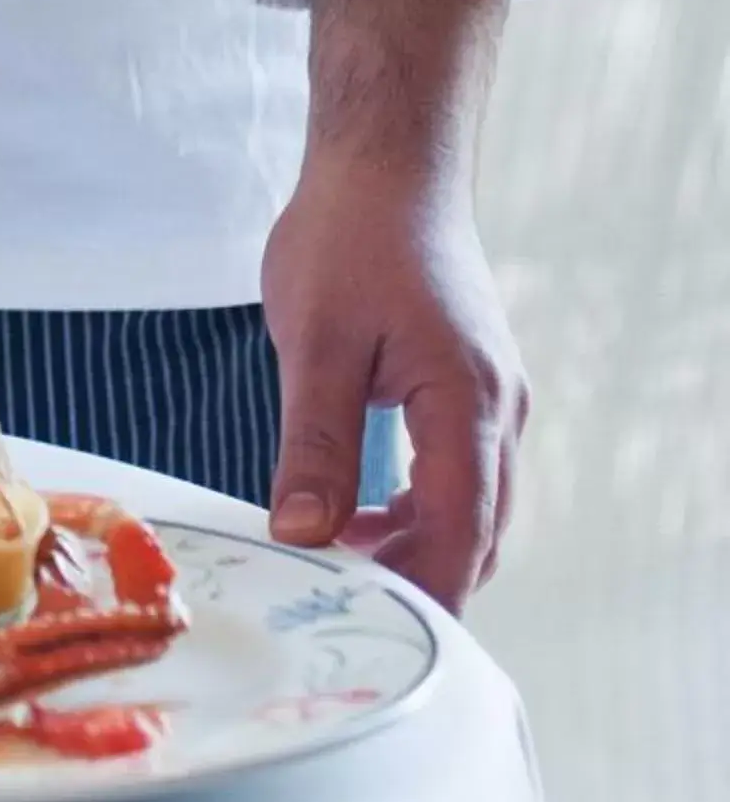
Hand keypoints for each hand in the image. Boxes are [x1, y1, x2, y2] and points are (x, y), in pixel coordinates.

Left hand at [264, 0, 521, 612]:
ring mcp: (491, 394)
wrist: (387, 161)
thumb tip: (303, 533)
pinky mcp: (468, 380)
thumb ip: (313, 444)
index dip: (426, 594)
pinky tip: (354, 510)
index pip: (460, 532)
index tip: (384, 640)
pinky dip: (417, 503)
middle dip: (419, 579)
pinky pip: (457, 467)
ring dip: (415, 542)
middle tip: (341, 613)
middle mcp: (498, 407)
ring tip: (336, 563)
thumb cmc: (350, 237)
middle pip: (476, 528)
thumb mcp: (315, 345)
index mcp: (467, 405)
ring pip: (470, 501)